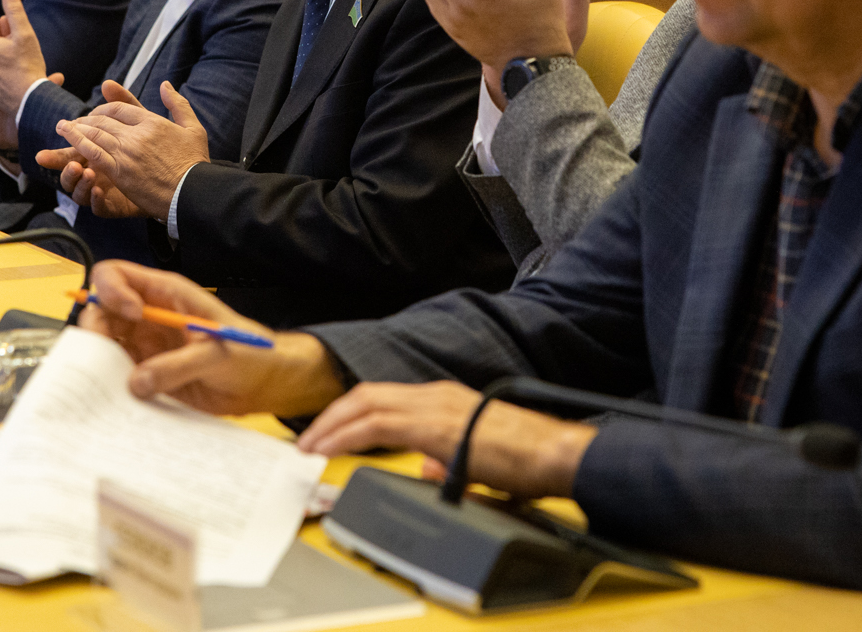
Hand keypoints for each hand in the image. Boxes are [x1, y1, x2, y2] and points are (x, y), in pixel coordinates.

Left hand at [56, 82, 208, 218]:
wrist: (192, 193)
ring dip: (76, 128)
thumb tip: (165, 85)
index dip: (105, 108)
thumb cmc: (195, 163)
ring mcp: (126, 152)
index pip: (121, 108)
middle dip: (87, 118)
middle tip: (76, 121)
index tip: (98, 113)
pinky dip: (78, 142)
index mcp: (153, 122)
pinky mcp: (119, 171)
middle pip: (104, 119)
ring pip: (95, 134)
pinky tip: (67, 137)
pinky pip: (93, 152)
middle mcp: (137, 134)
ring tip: (63, 126)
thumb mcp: (193, 128)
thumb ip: (178, 104)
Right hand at [80, 260, 345, 416]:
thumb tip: (136, 382)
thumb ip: (179, 365)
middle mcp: (147, 316)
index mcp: (165, 294)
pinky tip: (115, 397)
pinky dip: (108, 383)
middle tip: (104, 356)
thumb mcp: (218, 354)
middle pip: (100, 311)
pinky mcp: (144, 373)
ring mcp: (143, 345)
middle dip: (95, 329)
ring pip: (103, 344)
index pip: (117, 275)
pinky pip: (115, 373)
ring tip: (104, 381)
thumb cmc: (248, 354)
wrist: (262, 385)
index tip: (130, 316)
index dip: (111, 290)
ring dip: (98, 359)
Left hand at [296, 381, 596, 498]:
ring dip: (332, 426)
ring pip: (366, 404)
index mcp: (443, 399)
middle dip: (331, 417)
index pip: (383, 397)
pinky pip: (379, 424)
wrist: (554, 454)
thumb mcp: (476, 456)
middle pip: (366, 394)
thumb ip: (447, 458)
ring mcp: (435, 405)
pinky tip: (332, 450)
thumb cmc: (527, 458)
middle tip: (307, 440)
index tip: (327, 433)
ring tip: (310, 448)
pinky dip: (347, 435)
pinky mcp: (435, 425)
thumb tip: (427, 467)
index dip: (349, 413)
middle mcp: (435, 394)